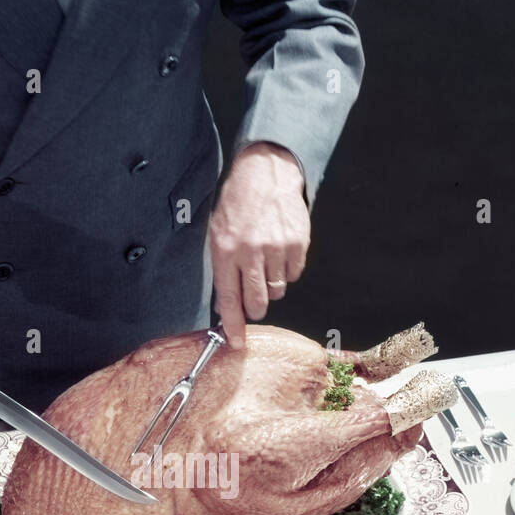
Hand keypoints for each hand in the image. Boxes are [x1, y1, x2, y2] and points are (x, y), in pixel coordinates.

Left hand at [208, 142, 309, 348]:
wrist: (265, 171)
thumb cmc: (237, 204)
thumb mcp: (218, 233)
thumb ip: (222, 269)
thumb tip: (226, 305)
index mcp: (226, 251)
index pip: (229, 299)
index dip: (233, 325)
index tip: (237, 343)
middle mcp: (251, 252)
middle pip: (257, 302)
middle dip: (255, 307)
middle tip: (254, 297)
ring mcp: (277, 248)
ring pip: (278, 290)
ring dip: (272, 284)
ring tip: (266, 261)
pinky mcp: (297, 243)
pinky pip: (294, 274)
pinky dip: (287, 270)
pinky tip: (279, 251)